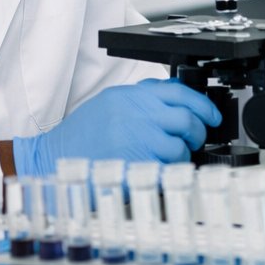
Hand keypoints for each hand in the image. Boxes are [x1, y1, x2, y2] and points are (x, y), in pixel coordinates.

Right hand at [13, 79, 221, 176]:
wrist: (51, 159)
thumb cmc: (83, 133)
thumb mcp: (113, 103)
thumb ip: (146, 98)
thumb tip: (180, 99)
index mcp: (132, 96)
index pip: (181, 92)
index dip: (204, 105)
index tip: (213, 116)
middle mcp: (137, 115)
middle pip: (187, 121)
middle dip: (198, 133)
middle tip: (194, 139)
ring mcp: (136, 141)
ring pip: (180, 148)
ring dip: (183, 156)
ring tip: (170, 157)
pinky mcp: (134, 167)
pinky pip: (167, 169)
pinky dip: (168, 172)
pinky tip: (159, 170)